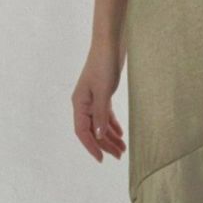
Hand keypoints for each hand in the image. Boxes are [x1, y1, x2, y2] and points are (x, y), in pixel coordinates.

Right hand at [71, 42, 125, 162]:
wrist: (110, 43)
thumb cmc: (105, 64)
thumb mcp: (104, 91)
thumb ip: (101, 114)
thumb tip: (97, 135)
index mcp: (79, 103)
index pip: (83, 131)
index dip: (91, 146)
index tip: (101, 159)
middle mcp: (84, 103)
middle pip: (92, 130)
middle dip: (105, 144)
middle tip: (119, 156)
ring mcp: (93, 98)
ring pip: (100, 123)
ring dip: (110, 136)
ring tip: (123, 149)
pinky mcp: (103, 93)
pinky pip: (105, 114)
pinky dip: (112, 125)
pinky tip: (120, 133)